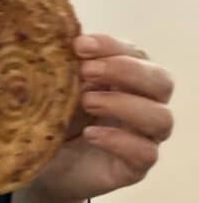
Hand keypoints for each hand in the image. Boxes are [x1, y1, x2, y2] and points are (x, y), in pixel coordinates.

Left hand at [26, 33, 174, 202]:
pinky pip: (146, 153)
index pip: (136, 54)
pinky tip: (90, 134)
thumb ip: (64, 65)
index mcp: (126, 79)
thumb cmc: (53, 120)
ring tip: (86, 101)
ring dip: (123, 104)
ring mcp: (143, 137)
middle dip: (125, 71)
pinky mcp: (135, 167)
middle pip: (161, 81)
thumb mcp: (55, 89)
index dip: (112, 46)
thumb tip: (54, 35)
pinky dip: (119, 140)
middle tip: (86, 71)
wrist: (42, 166)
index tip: (79, 45)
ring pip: (161, 117)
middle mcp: (142, 104)